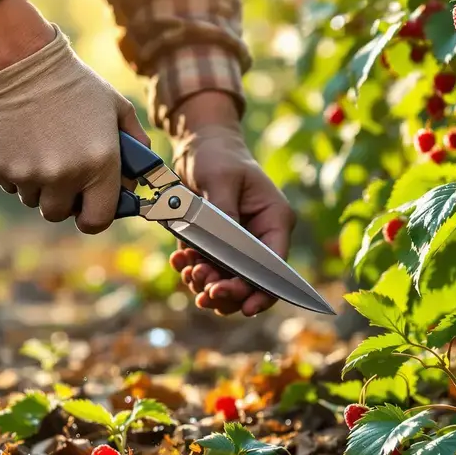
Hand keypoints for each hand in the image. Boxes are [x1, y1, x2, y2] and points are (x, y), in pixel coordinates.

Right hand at [0, 0, 149, 232]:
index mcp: (100, 163)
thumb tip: (137, 178)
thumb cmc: (74, 83)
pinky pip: (11, 186)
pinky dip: (16, 173)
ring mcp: (30, 174)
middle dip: (63, 198)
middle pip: (60, 213)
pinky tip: (22, 144)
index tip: (89, 207)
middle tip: (63, 172)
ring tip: (42, 151)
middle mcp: (65, 175)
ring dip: (39, 186)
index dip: (93, 216)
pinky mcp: (1, 167)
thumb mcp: (117, 107)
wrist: (20, 61)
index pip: (98, 220)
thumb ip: (136, 144)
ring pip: (34, 200)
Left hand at [167, 95, 295, 316]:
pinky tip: (180, 262)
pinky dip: (192, 271)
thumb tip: (223, 249)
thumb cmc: (217, 156)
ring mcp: (236, 244)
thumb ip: (223, 215)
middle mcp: (259, 237)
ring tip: (190, 272)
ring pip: (227, 281)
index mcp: (274, 220)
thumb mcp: (220, 180)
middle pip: (251, 281)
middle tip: (204, 291)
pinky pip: (206, 270)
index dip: (263, 292)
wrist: (198, 146)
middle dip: (228, 291)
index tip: (245, 307)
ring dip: (207, 285)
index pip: (275, 266)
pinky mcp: (214, 246)